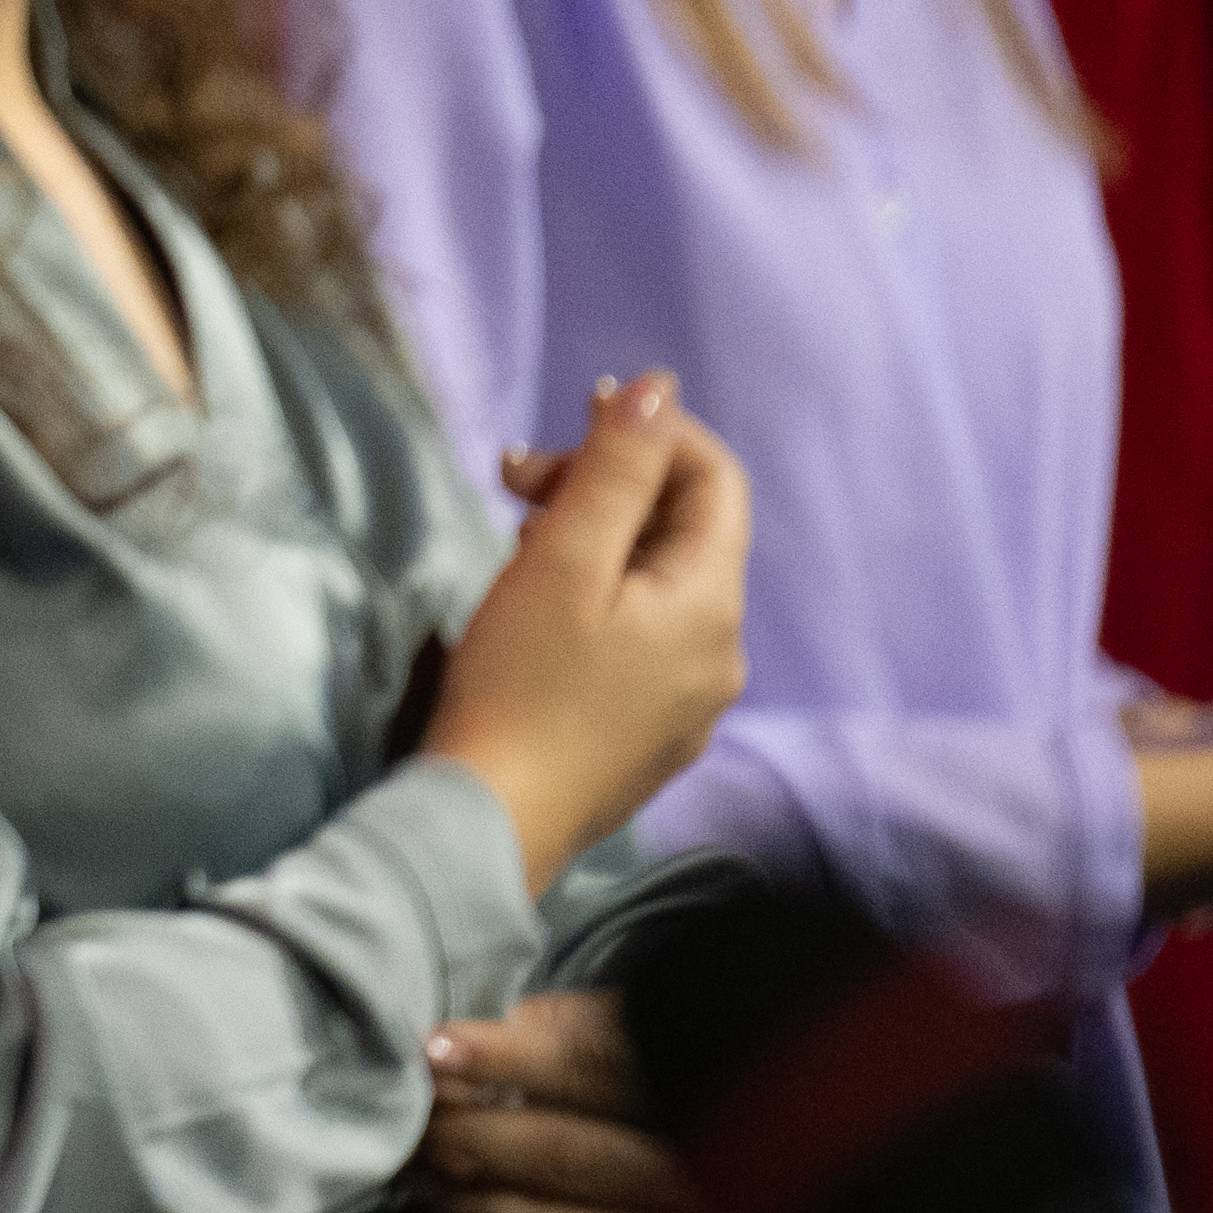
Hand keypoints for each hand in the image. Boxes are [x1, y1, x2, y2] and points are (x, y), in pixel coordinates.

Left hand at [414, 989, 748, 1212]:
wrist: (816, 1181)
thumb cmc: (712, 1089)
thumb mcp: (663, 1035)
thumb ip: (583, 1030)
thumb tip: (492, 1035)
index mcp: (712, 1086)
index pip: (594, 1064)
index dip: (504, 1058)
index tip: (433, 1051)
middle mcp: (714, 1176)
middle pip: (565, 1157)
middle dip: (468, 1138)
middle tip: (412, 1123)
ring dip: (475, 1206)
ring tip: (425, 1178)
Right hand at [419, 374, 752, 891]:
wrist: (490, 825)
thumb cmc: (521, 685)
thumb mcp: (562, 561)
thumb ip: (616, 469)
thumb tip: (659, 387)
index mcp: (710, 604)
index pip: (715, 478)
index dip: (651, 433)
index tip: (567, 423)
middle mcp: (722, 653)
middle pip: (684, 531)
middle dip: (605, 486)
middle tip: (512, 485)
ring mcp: (691, 702)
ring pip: (658, 585)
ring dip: (594, 542)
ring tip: (517, 550)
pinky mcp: (652, 736)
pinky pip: (644, 638)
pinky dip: (599, 601)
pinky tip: (538, 618)